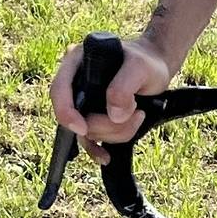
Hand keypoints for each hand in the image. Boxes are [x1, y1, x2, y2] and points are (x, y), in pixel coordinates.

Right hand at [51, 33, 172, 163]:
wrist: (157, 69)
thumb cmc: (146, 61)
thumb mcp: (139, 67)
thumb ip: (124, 86)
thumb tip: (114, 115)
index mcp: (77, 63)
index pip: (59, 90)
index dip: (66, 111)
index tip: (83, 128)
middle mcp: (76, 84)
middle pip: (75, 117)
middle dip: (104, 124)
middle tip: (135, 112)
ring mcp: (84, 104)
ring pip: (87, 132)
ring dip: (114, 132)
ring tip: (139, 114)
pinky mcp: (94, 118)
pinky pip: (90, 141)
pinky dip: (98, 149)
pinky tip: (105, 156)